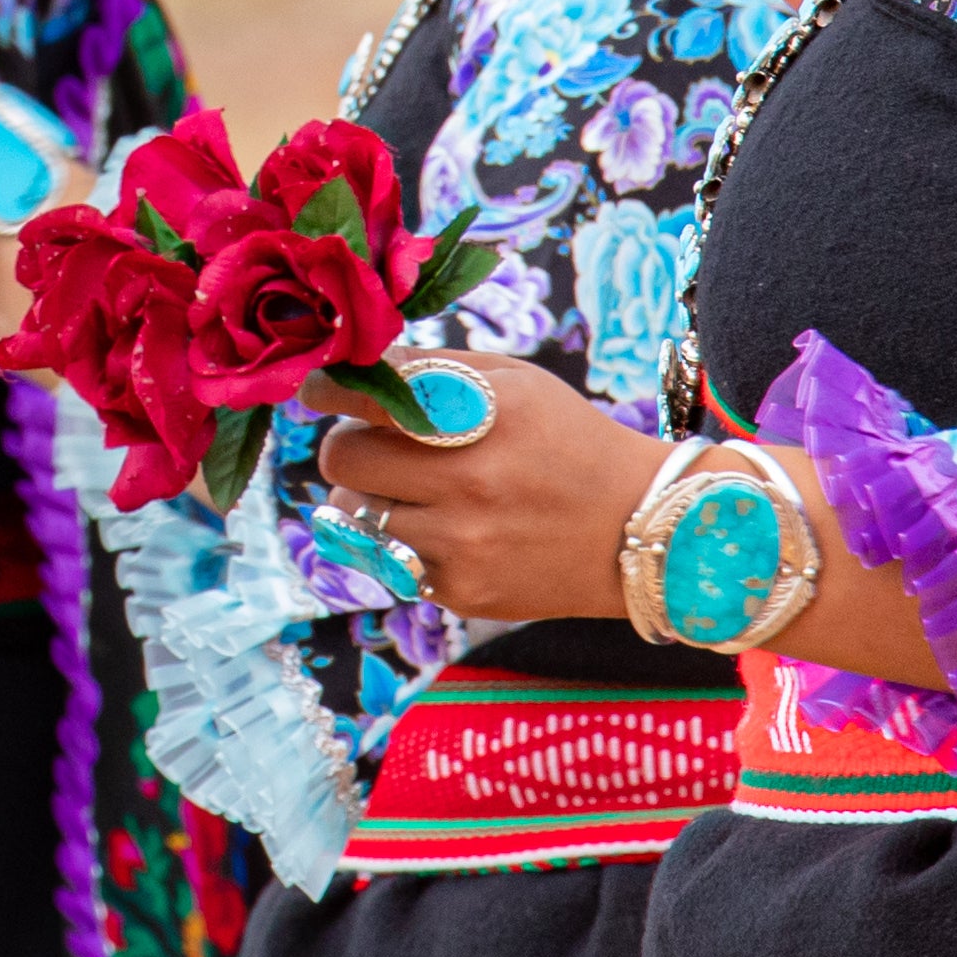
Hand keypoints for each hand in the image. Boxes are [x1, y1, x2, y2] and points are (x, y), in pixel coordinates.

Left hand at [306, 355, 676, 622]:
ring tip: (410, 486)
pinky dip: (404, 539)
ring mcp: (461, 546)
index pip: (368, 400)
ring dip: (368, 495)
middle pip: (343, 459)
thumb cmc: (569, 441)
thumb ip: (434, 369)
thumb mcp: (516, 383)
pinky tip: (448, 526)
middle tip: (370, 441)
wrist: (638, 530)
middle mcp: (467, 484)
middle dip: (346, 444)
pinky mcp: (460, 591)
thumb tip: (357, 365)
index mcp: (482, 418)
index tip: (318, 390)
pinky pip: (391, 557)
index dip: (328, 392)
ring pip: (354, 514)